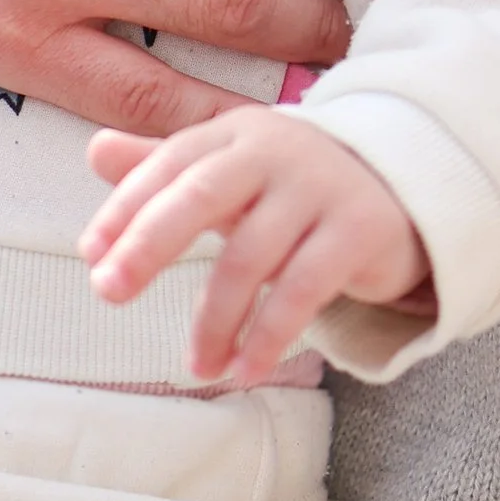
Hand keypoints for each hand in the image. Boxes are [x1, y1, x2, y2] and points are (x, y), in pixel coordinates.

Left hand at [82, 105, 431, 387]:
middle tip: (107, 292)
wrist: (406, 184)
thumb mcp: (232, 171)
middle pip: (201, 194)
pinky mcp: (359, 230)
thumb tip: (95, 151)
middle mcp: (276, 150)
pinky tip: (246, 367)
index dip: (126, 207)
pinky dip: (269, 334)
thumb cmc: (295, 186)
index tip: (93, 254)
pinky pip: (303, 289)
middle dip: (150, 244)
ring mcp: (320, 188)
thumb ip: (165, 167)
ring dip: (216, 319)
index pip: (170, 164)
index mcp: (236, 133)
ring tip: (199, 366)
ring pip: (251, 256)